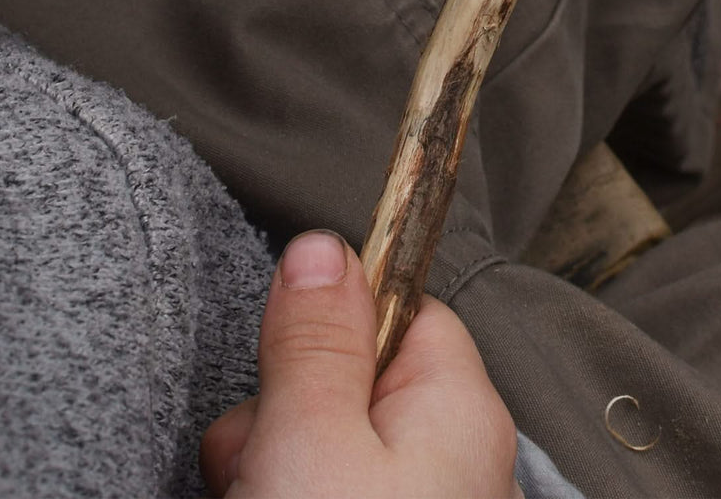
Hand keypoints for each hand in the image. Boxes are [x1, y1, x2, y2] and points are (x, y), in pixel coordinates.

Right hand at [200, 231, 521, 498]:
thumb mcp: (309, 443)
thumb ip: (314, 342)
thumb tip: (321, 247)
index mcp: (463, 410)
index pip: (399, 306)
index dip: (328, 320)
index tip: (278, 355)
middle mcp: (463, 461)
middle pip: (355, 384)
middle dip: (286, 410)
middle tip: (257, 464)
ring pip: (333, 451)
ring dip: (277, 467)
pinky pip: (335, 492)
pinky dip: (295, 495)